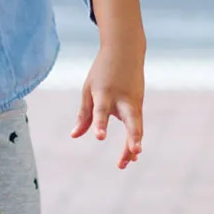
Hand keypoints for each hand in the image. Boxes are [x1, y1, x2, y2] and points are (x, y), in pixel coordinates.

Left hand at [71, 41, 143, 168]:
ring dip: (132, 145)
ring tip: (123, 164)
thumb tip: (74, 136)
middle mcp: (123, 98)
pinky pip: (137, 124)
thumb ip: (84, 114)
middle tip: (135, 152)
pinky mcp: (139, 104)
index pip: (102, 111)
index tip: (99, 137)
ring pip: (136, 126)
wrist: (125, 49)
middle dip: (133, 137)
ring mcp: (134, 101)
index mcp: (105, 92)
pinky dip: (134, 139)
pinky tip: (131, 155)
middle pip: (131, 120)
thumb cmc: (103, 71)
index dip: (100, 124)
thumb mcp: (88, 90)